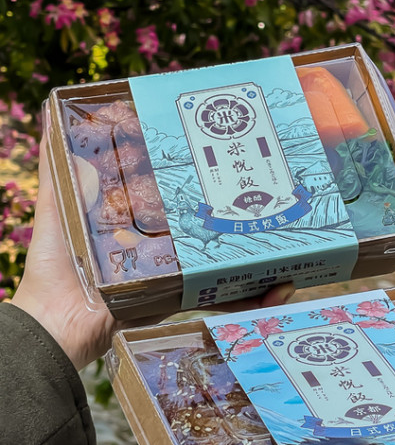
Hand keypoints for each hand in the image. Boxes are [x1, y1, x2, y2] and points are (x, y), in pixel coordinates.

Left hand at [11, 138, 294, 370]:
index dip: (205, 179)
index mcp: (142, 220)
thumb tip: (52, 118)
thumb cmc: (54, 267)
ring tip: (291, 249)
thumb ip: (59, 172)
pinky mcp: (184, 299)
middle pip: (211, 226)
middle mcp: (165, 245)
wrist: (55, 327)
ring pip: (226, 261)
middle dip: (246, 215)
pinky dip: (252, 296)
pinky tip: (280, 288)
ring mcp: (178, 273)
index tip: (231, 158)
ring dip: (262, 257)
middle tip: (277, 196)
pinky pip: (222, 298)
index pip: (179, 195)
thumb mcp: (58, 211)